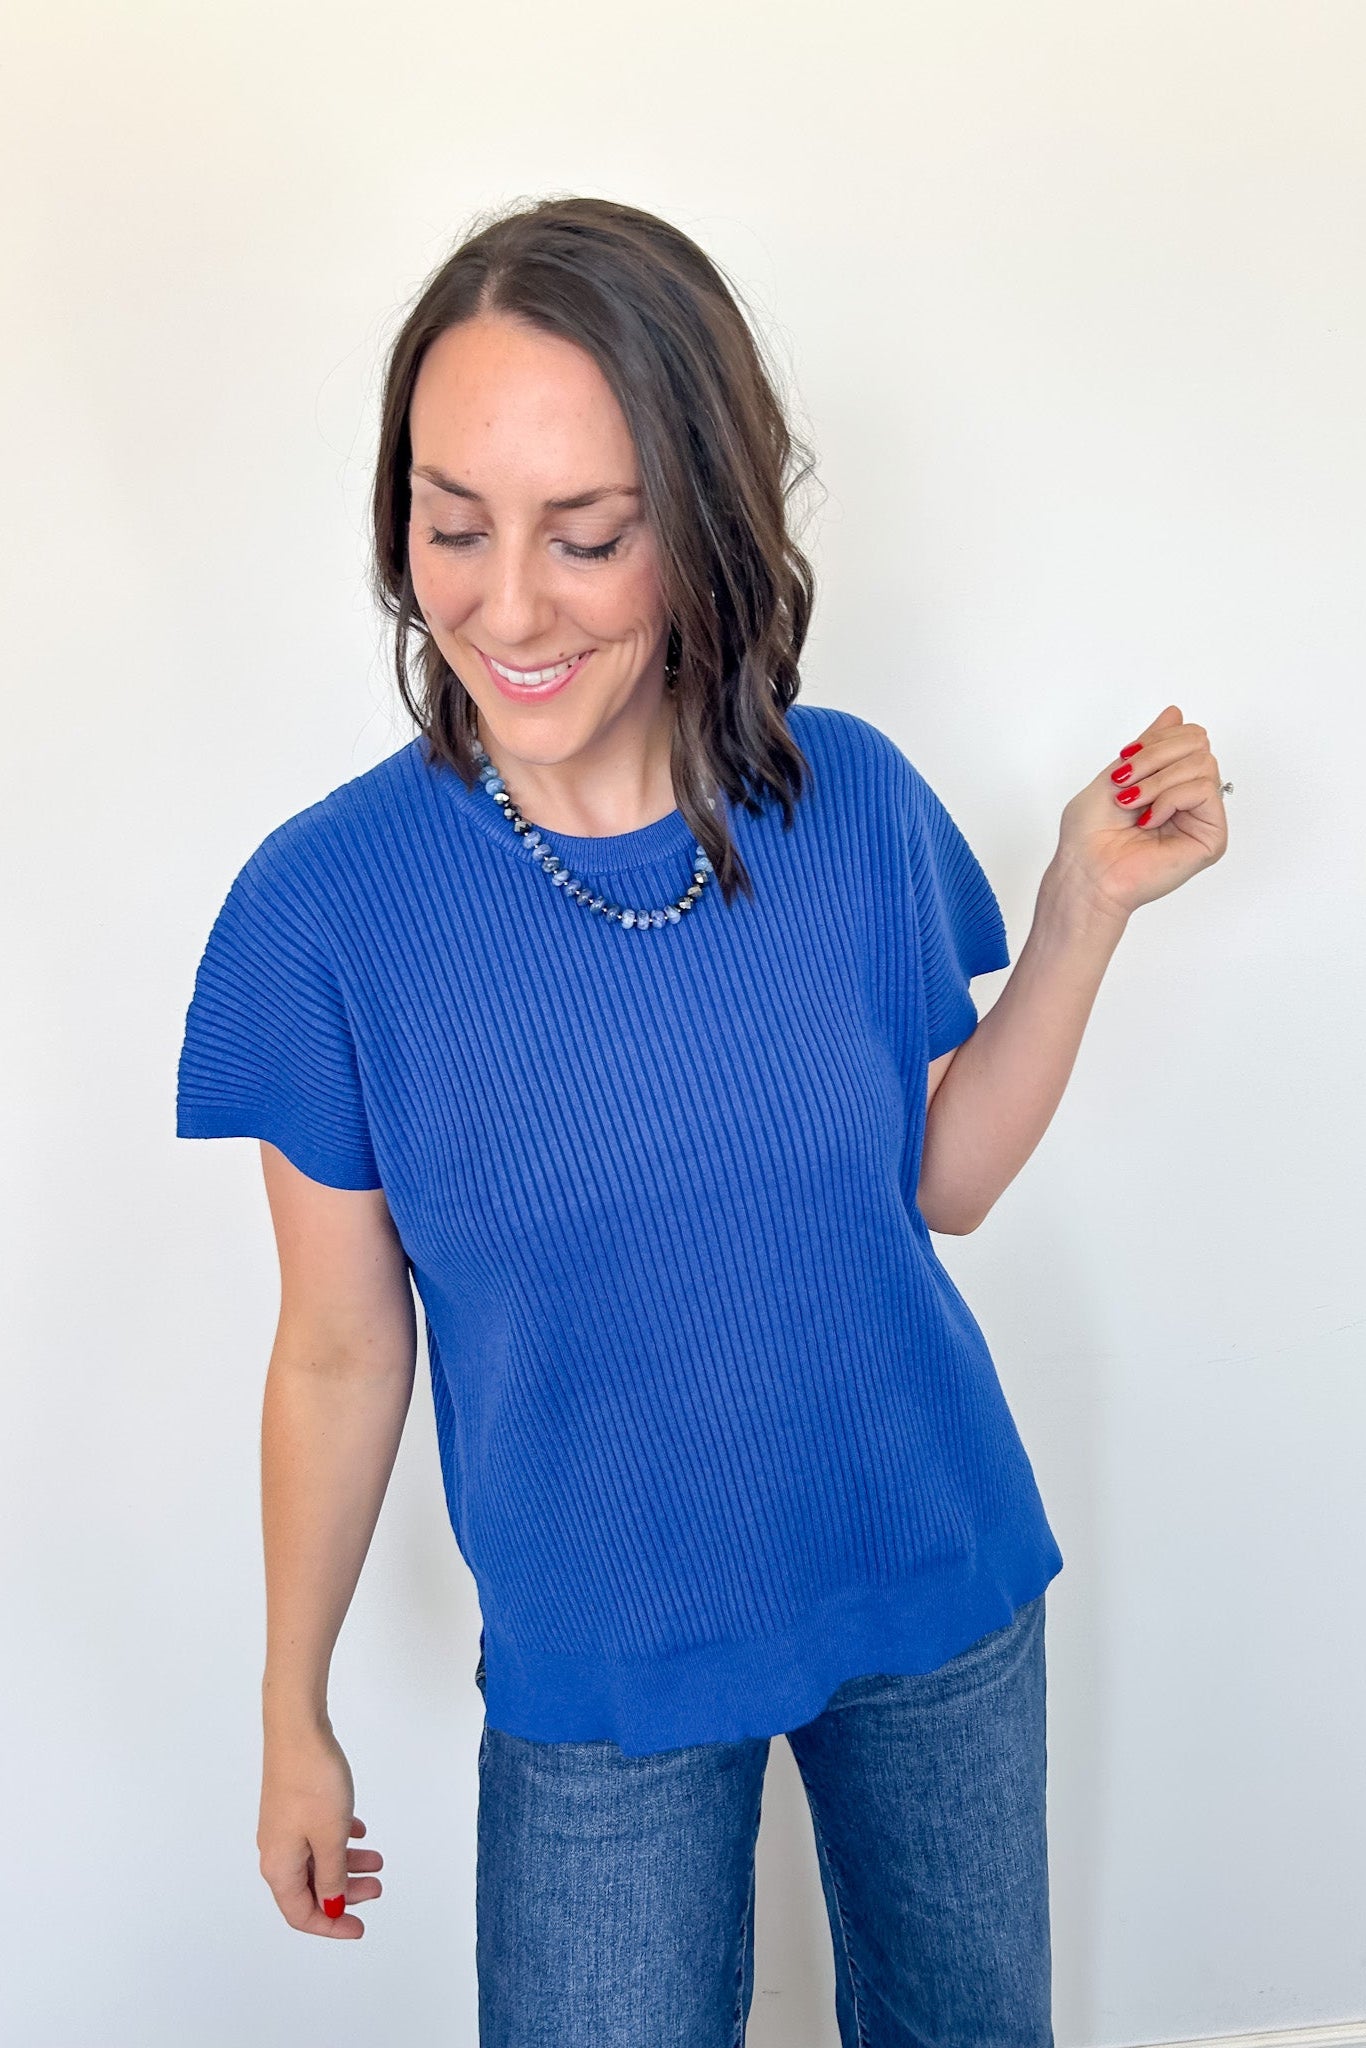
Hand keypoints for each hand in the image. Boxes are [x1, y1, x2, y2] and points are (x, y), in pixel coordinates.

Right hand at [258, 1721, 382, 1937]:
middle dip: (345, 1892)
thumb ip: (332, 1875)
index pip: (301, 1913)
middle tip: (377, 1888)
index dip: (330, 1925)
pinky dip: (339, 1839)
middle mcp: (277, 1850)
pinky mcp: (294, 1806)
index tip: (358, 1927)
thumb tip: (332, 1904)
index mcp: (279, 1866)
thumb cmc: (313, 1783)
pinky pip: (317, 1834)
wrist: (298, 1731)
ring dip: (347, 1863)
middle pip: (311, 1887)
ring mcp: (285, 1826)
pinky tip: (360, 1832)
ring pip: (318, 1859)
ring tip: (377, 1860)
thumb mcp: (330, 1837)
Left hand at [1051, 704, 1228, 924]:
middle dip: (1155, 756)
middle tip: (1125, 783)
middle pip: (1199, 743)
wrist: (1086, 871)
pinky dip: (1170, 799)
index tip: (1124, 761)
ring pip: (1203, 763)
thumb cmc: (1090, 833)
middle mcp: (1190, 797)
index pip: (1189, 735)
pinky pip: (1204, 790)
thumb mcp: (1117, 771)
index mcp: (1171, 780)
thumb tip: (1175, 712)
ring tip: (1133, 804)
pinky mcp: (1211, 837)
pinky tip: (1149, 820)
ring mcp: (1202, 817)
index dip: (1157, 740)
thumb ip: (1151, 743)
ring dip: (1158, 780)